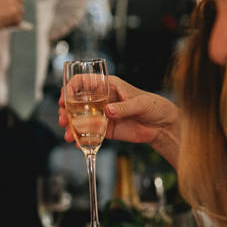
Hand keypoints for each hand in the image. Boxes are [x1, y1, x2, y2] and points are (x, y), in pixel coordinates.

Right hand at [56, 74, 180, 162]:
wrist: (163, 126)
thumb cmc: (155, 107)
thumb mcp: (141, 104)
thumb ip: (124, 107)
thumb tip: (108, 111)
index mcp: (109, 85)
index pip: (83, 82)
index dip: (70, 88)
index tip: (64, 99)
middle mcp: (102, 99)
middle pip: (76, 101)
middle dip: (66, 110)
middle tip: (63, 120)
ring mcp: (102, 114)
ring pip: (80, 118)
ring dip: (71, 126)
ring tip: (68, 135)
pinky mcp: (106, 129)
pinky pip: (90, 133)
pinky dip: (82, 139)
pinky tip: (77, 143)